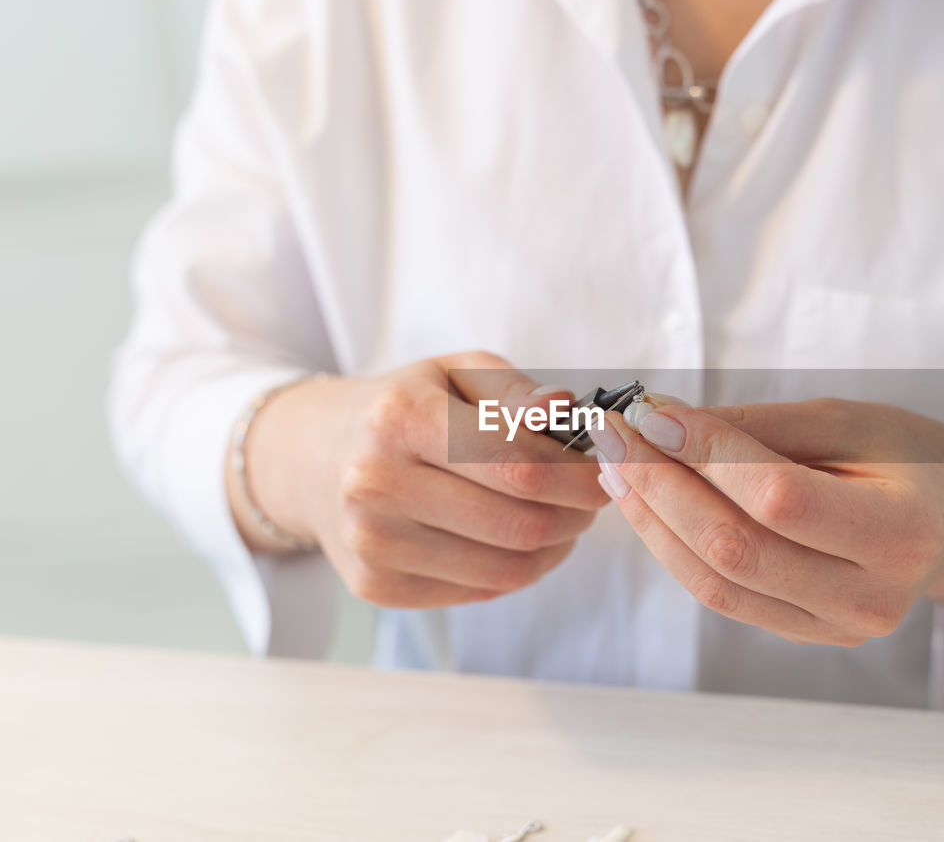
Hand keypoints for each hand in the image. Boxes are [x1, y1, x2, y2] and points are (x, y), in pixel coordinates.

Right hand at [230, 352, 607, 607]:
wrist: (316, 458)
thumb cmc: (404, 408)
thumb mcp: (454, 373)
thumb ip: (514, 391)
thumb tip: (563, 409)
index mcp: (399, 418)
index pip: (517, 464)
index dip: (578, 476)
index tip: (605, 472)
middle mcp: (374, 483)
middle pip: (518, 523)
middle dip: (575, 515)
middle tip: (592, 500)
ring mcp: (372, 543)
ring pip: (506, 568)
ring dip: (556, 548)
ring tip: (565, 521)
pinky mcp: (376, 586)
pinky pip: (479, 592)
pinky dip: (519, 572)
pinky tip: (524, 543)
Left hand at [591, 399, 943, 644]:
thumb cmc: (908, 456)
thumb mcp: (850, 420)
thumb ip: (761, 426)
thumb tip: (663, 424)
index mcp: (902, 531)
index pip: (779, 498)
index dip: (706, 453)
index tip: (650, 410)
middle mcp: (872, 596)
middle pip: (736, 549)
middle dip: (661, 486)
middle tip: (614, 434)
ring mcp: (838, 627)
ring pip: (716, 583)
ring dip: (653, 521)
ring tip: (617, 466)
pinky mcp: (807, 634)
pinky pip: (723, 597)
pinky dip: (675, 548)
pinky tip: (648, 504)